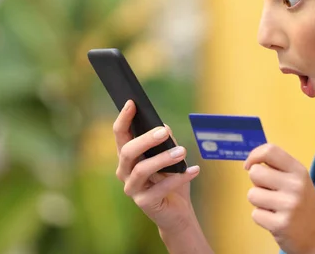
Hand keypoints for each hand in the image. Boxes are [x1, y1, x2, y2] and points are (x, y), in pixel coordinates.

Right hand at [114, 100, 200, 232]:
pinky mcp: (144, 203)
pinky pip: (161, 188)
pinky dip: (179, 177)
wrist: (177, 212)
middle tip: (164, 131)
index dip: (124, 118)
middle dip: (146, 139)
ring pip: (142, 169)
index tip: (132, 103)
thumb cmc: (171, 179)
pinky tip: (194, 170)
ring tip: (181, 152)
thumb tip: (163, 127)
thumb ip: (165, 141)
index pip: (120, 134)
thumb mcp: (170, 156)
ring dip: (163, 158)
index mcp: (128, 157)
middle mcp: (124, 172)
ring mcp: (132, 188)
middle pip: (128, 151)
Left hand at [244, 144, 314, 253]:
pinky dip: (262, 218)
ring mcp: (289, 205)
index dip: (254, 156)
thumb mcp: (298, 182)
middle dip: (257, 183)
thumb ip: (278, 169)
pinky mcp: (281, 224)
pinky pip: (255, 214)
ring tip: (275, 208)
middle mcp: (296, 185)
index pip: (270, 151)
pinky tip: (276, 221)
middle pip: (255, 172)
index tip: (249, 165)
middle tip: (270, 193)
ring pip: (252, 194)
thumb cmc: (303, 207)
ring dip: (259, 203)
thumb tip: (251, 162)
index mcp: (299, 171)